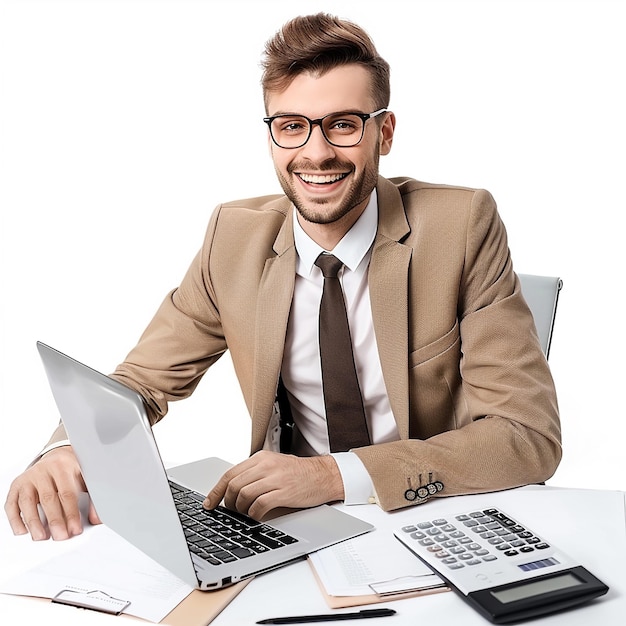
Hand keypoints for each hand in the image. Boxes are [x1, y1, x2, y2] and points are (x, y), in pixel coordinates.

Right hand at [4, 446, 100, 540]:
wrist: (57, 455)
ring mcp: (28, 477)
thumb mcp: (85, 478)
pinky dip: (15, 519)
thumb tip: (97, 518)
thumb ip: (92, 497)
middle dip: (54, 520)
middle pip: (48, 498)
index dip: (71, 513)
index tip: (75, 529)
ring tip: (41, 537)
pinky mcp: (17, 485)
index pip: (67, 493)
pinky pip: (11, 504)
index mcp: (63, 466)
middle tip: (60, 537)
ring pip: (27, 501)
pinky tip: (22, 531)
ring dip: (33, 522)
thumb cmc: (72, 469)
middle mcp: (44, 470)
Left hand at [203, 451, 344, 519]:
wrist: (323, 476)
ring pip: (243, 495)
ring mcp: (275, 478)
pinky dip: (253, 513)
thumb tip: (232, 489)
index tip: (209, 503)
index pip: (230, 474)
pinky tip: (257, 515)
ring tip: (245, 513)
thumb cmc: (299, 473)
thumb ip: (255, 473)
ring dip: (240, 509)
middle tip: (230, 511)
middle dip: (227, 502)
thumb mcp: (274, 465)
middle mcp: (266, 465)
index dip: (216, 491)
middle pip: (233, 485)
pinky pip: (259, 505)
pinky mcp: (283, 492)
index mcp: (261, 458)